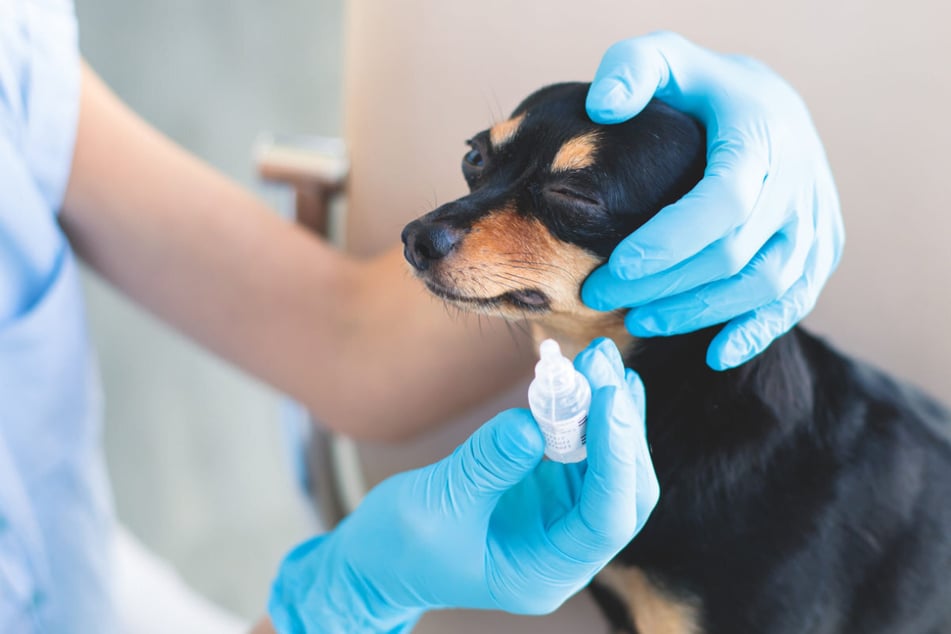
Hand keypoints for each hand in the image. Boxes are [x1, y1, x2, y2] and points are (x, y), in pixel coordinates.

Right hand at [268, 338, 657, 632]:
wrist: (379, 556)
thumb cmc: (401, 545)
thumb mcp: (436, 503)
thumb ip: (486, 465)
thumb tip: (531, 423)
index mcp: (542, 572)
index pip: (605, 518)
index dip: (616, 455)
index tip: (609, 395)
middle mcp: (563, 549)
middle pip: (622, 490)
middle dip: (620, 425)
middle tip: (605, 364)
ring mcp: (560, 519)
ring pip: (609, 465)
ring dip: (608, 410)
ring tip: (599, 356)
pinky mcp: (548, 491)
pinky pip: (583, 450)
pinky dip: (585, 413)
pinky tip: (588, 376)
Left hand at [582, 32, 844, 369]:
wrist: (770, 107)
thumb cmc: (702, 90)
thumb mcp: (666, 60)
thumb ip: (632, 69)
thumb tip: (603, 106)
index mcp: (762, 135)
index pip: (723, 200)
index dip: (669, 241)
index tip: (615, 268)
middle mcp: (798, 181)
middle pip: (737, 253)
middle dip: (664, 284)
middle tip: (600, 297)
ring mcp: (814, 220)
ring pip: (766, 285)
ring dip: (699, 313)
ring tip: (637, 322)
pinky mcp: (820, 249)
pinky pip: (795, 301)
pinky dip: (757, 331)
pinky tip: (713, 353)